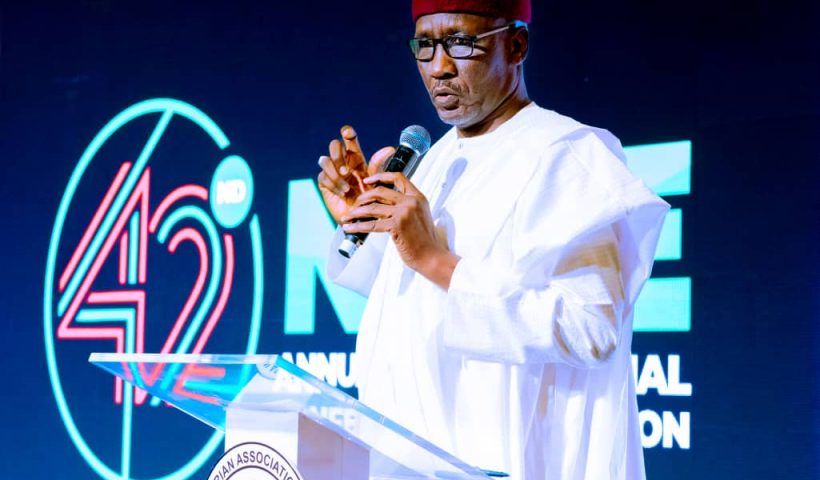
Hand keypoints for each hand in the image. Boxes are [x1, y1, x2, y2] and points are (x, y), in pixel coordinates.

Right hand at [317, 125, 393, 223]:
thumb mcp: (375, 181)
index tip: (348, 132)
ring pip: (325, 160)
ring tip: (347, 188)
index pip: (349, 140)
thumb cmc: (369, 198)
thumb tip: (390, 148)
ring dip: (335, 173)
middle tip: (347, 172)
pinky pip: (324, 177)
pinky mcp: (324, 182)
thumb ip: (378, 165)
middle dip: (338, 156)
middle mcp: (343, 162)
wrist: (360, 218)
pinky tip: (343, 193)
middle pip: (334, 146)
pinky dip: (334, 185)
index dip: (347, 132)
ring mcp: (332, 171)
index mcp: (356, 159)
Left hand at [340, 171, 459, 289]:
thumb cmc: (424, 241)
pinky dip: (357, 226)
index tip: (367, 181)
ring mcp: (403, 212)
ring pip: (372, 207)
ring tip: (346, 217)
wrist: (431, 257)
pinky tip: (349, 228)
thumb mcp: (420, 216)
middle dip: (363, 198)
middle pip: (380, 191)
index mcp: (418, 197)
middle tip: (354, 206)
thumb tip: (386, 204)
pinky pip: (371, 224)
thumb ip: (407, 206)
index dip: (380, 176)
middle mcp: (411, 201)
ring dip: (356, 212)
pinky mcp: (396, 226)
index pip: (398, 177)